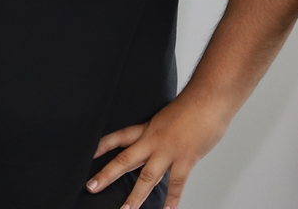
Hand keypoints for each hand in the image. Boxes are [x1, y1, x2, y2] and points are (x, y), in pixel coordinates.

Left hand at [86, 95, 229, 208]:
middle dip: (107, 175)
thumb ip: (159, 132)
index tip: (88, 155)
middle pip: (125, 160)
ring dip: (136, 196)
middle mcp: (153, 141)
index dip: (103, 146)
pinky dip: (172, 199)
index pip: (119, 137)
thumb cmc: (192, 105)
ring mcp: (169, 151)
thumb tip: (156, 144)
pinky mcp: (186, 159)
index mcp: (147, 129)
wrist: (209, 98)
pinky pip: (177, 183)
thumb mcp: (167, 116)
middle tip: (91, 187)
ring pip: (147, 177)